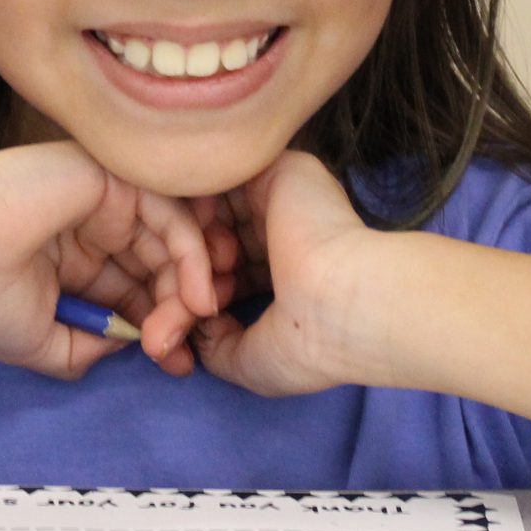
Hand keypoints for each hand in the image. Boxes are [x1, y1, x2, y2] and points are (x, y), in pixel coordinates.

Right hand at [0, 143, 220, 381]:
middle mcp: (98, 226)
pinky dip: (192, 255)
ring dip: (192, 286)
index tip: (177, 365)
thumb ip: (87, 350)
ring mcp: (107, 199)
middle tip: (183, 352)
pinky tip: (194, 295)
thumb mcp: (40, 343)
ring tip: (192, 323)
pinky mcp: (114, 178)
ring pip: (174, 241)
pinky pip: (172, 214)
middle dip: (181, 313)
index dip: (163, 327)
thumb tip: (131, 344)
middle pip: (163, 267)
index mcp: (78, 259)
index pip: (139, 290)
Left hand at [154, 151, 392, 396]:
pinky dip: (200, 204)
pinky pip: (222, 176)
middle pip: (218, 234)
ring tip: (197, 270)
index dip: (202, 290)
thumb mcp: (254, 360)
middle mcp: (289, 230)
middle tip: (191, 295)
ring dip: (193, 237)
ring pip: (216, 205)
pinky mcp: (281, 170)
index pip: (230, 268)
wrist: (343, 305)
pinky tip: (193, 235)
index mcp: (291, 270)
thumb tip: (187, 332)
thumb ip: (216, 346)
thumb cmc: (309, 344)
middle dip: (193, 266)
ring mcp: (286, 197)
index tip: (198, 318)